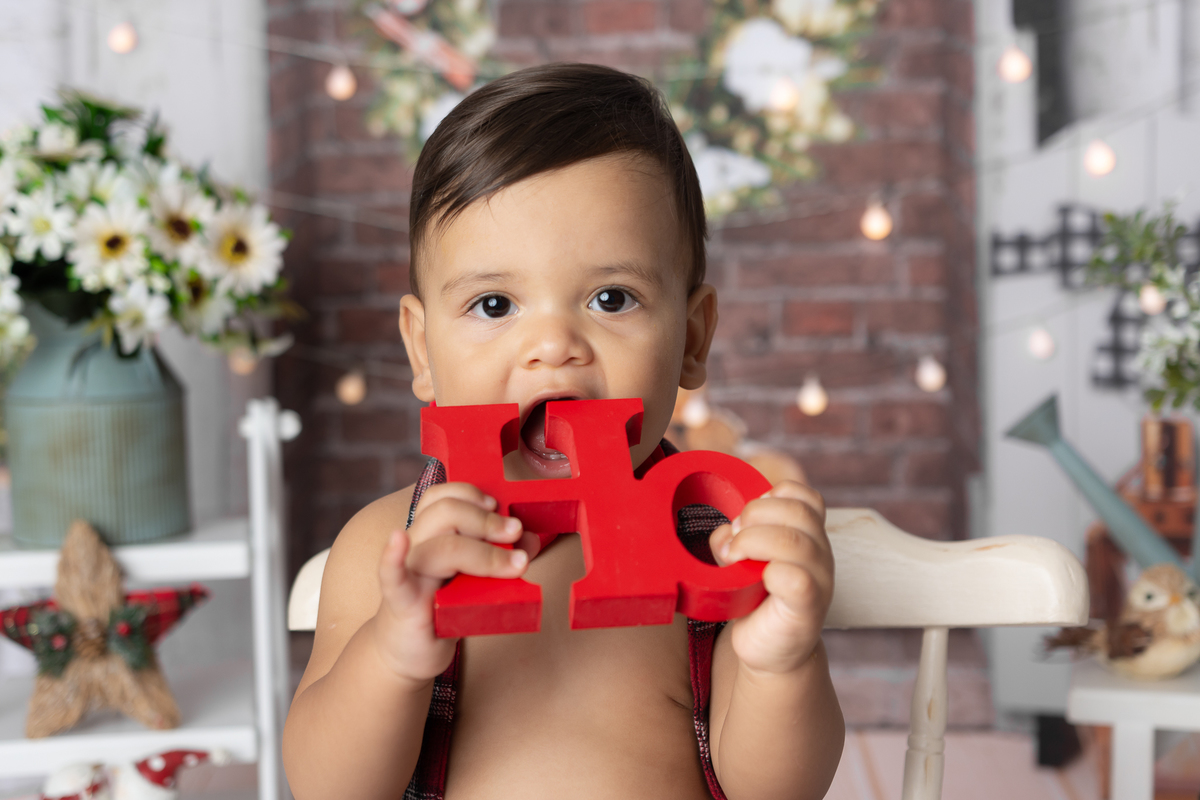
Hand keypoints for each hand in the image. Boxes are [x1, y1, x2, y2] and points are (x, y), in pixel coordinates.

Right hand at [373, 482, 535, 684]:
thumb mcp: (478, 579)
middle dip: (486, 520)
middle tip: (516, 532)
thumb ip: (502, 556)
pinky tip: (397, 540)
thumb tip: (530, 540)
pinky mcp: (401, 602)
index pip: (443, 496)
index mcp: (431, 533)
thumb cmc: (445, 609)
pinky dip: (393, 557)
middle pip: (445, 513)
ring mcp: (409, 572)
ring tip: (514, 564)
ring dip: (482, 552)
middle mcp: (417, 545)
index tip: (499, 507)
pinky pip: (392, 576)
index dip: (472, 494)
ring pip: (439, 546)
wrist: (410, 651)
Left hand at [709, 481, 832, 675]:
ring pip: (796, 541)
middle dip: (755, 514)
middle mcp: (821, 553)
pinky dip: (769, 572)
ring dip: (753, 541)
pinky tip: (755, 582)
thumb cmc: (756, 600)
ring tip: (734, 558)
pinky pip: (797, 578)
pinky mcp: (809, 607)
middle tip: (734, 540)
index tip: (745, 518)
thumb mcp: (740, 560)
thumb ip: (731, 539)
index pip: (804, 496)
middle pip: (798, 511)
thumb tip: (723, 533)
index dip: (772, 495)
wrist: (771, 652)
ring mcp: (820, 580)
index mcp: (808, 535)